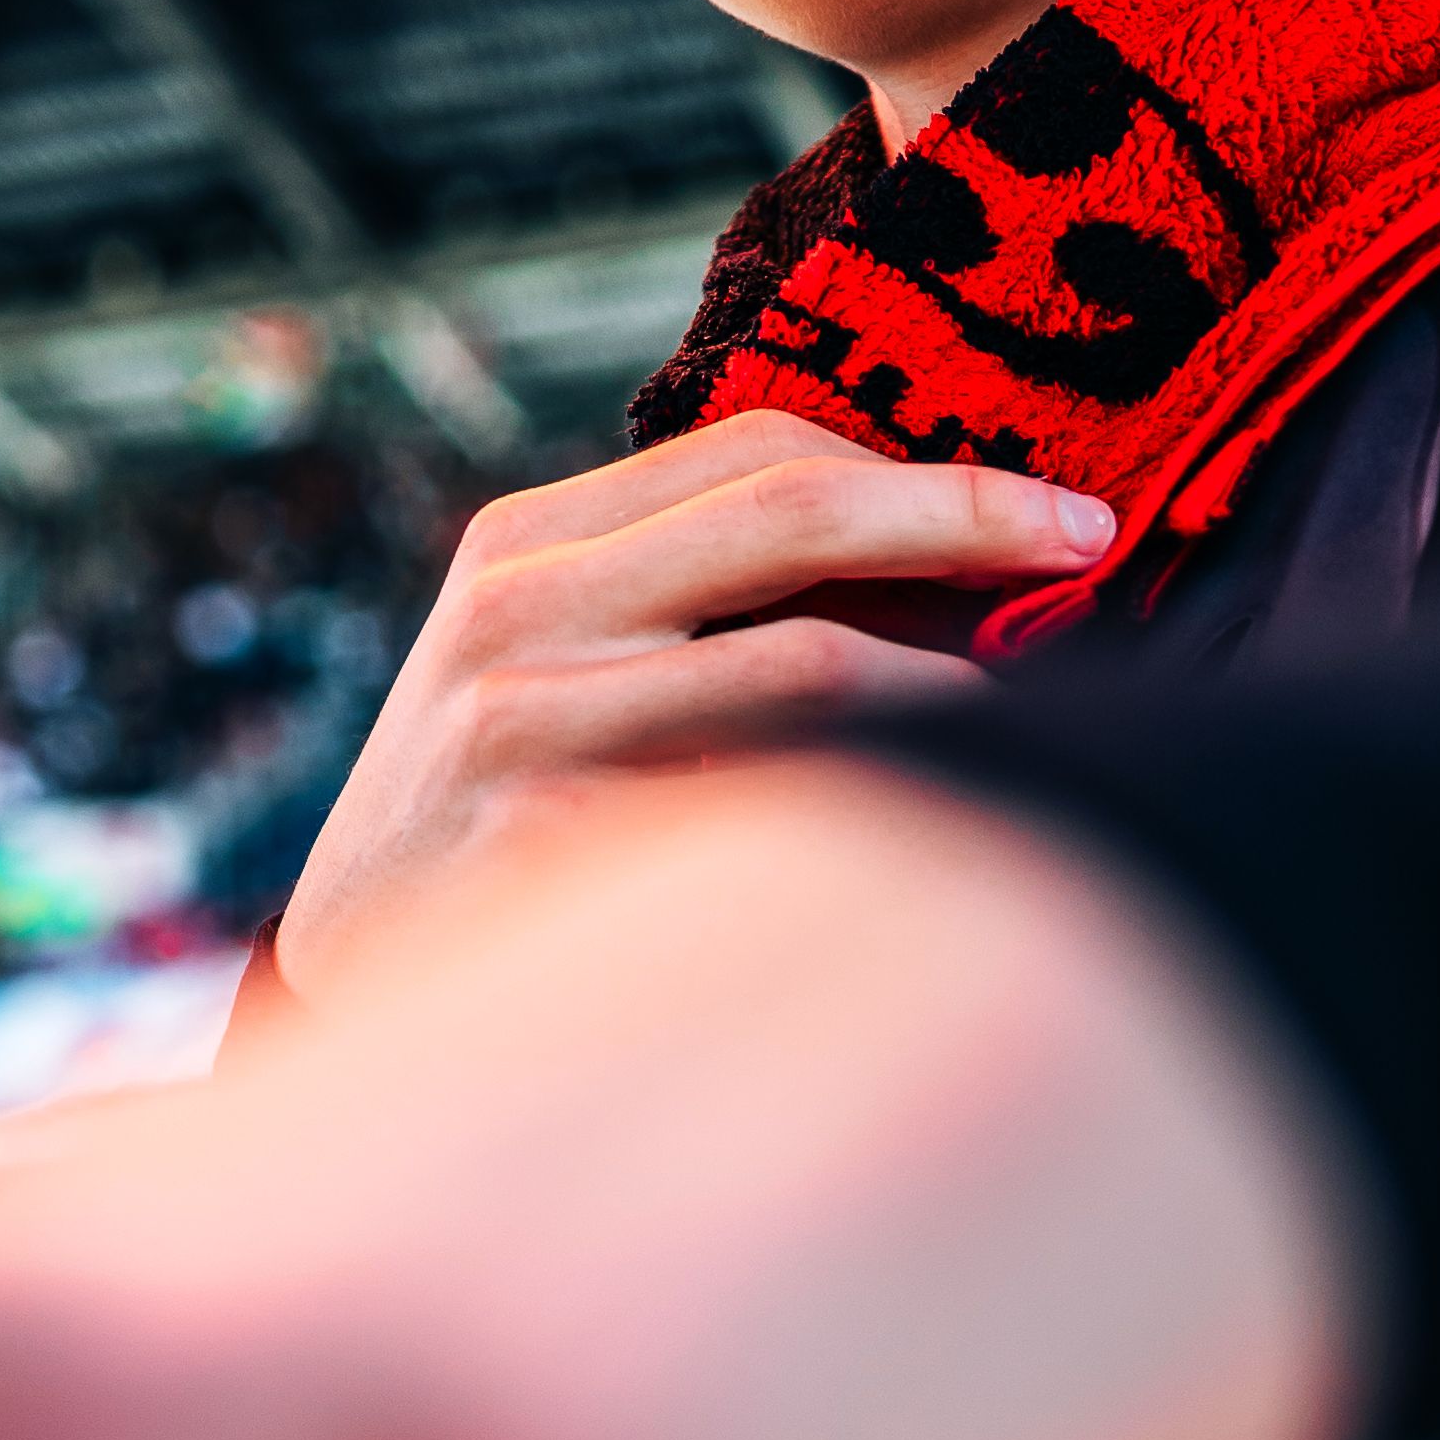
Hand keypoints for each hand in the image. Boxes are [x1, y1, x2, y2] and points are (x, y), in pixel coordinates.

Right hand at [271, 413, 1113, 995]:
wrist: (344, 989)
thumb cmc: (492, 823)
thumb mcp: (548, 667)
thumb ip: (686, 594)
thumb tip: (938, 563)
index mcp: (527, 543)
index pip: (762, 450)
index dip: (932, 470)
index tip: (1062, 512)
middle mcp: (517, 610)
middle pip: (793, 511)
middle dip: (970, 515)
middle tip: (1095, 541)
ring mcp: (524, 726)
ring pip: (812, 668)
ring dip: (959, 696)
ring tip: (1037, 738)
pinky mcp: (547, 849)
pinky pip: (775, 814)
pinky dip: (884, 816)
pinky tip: (943, 846)